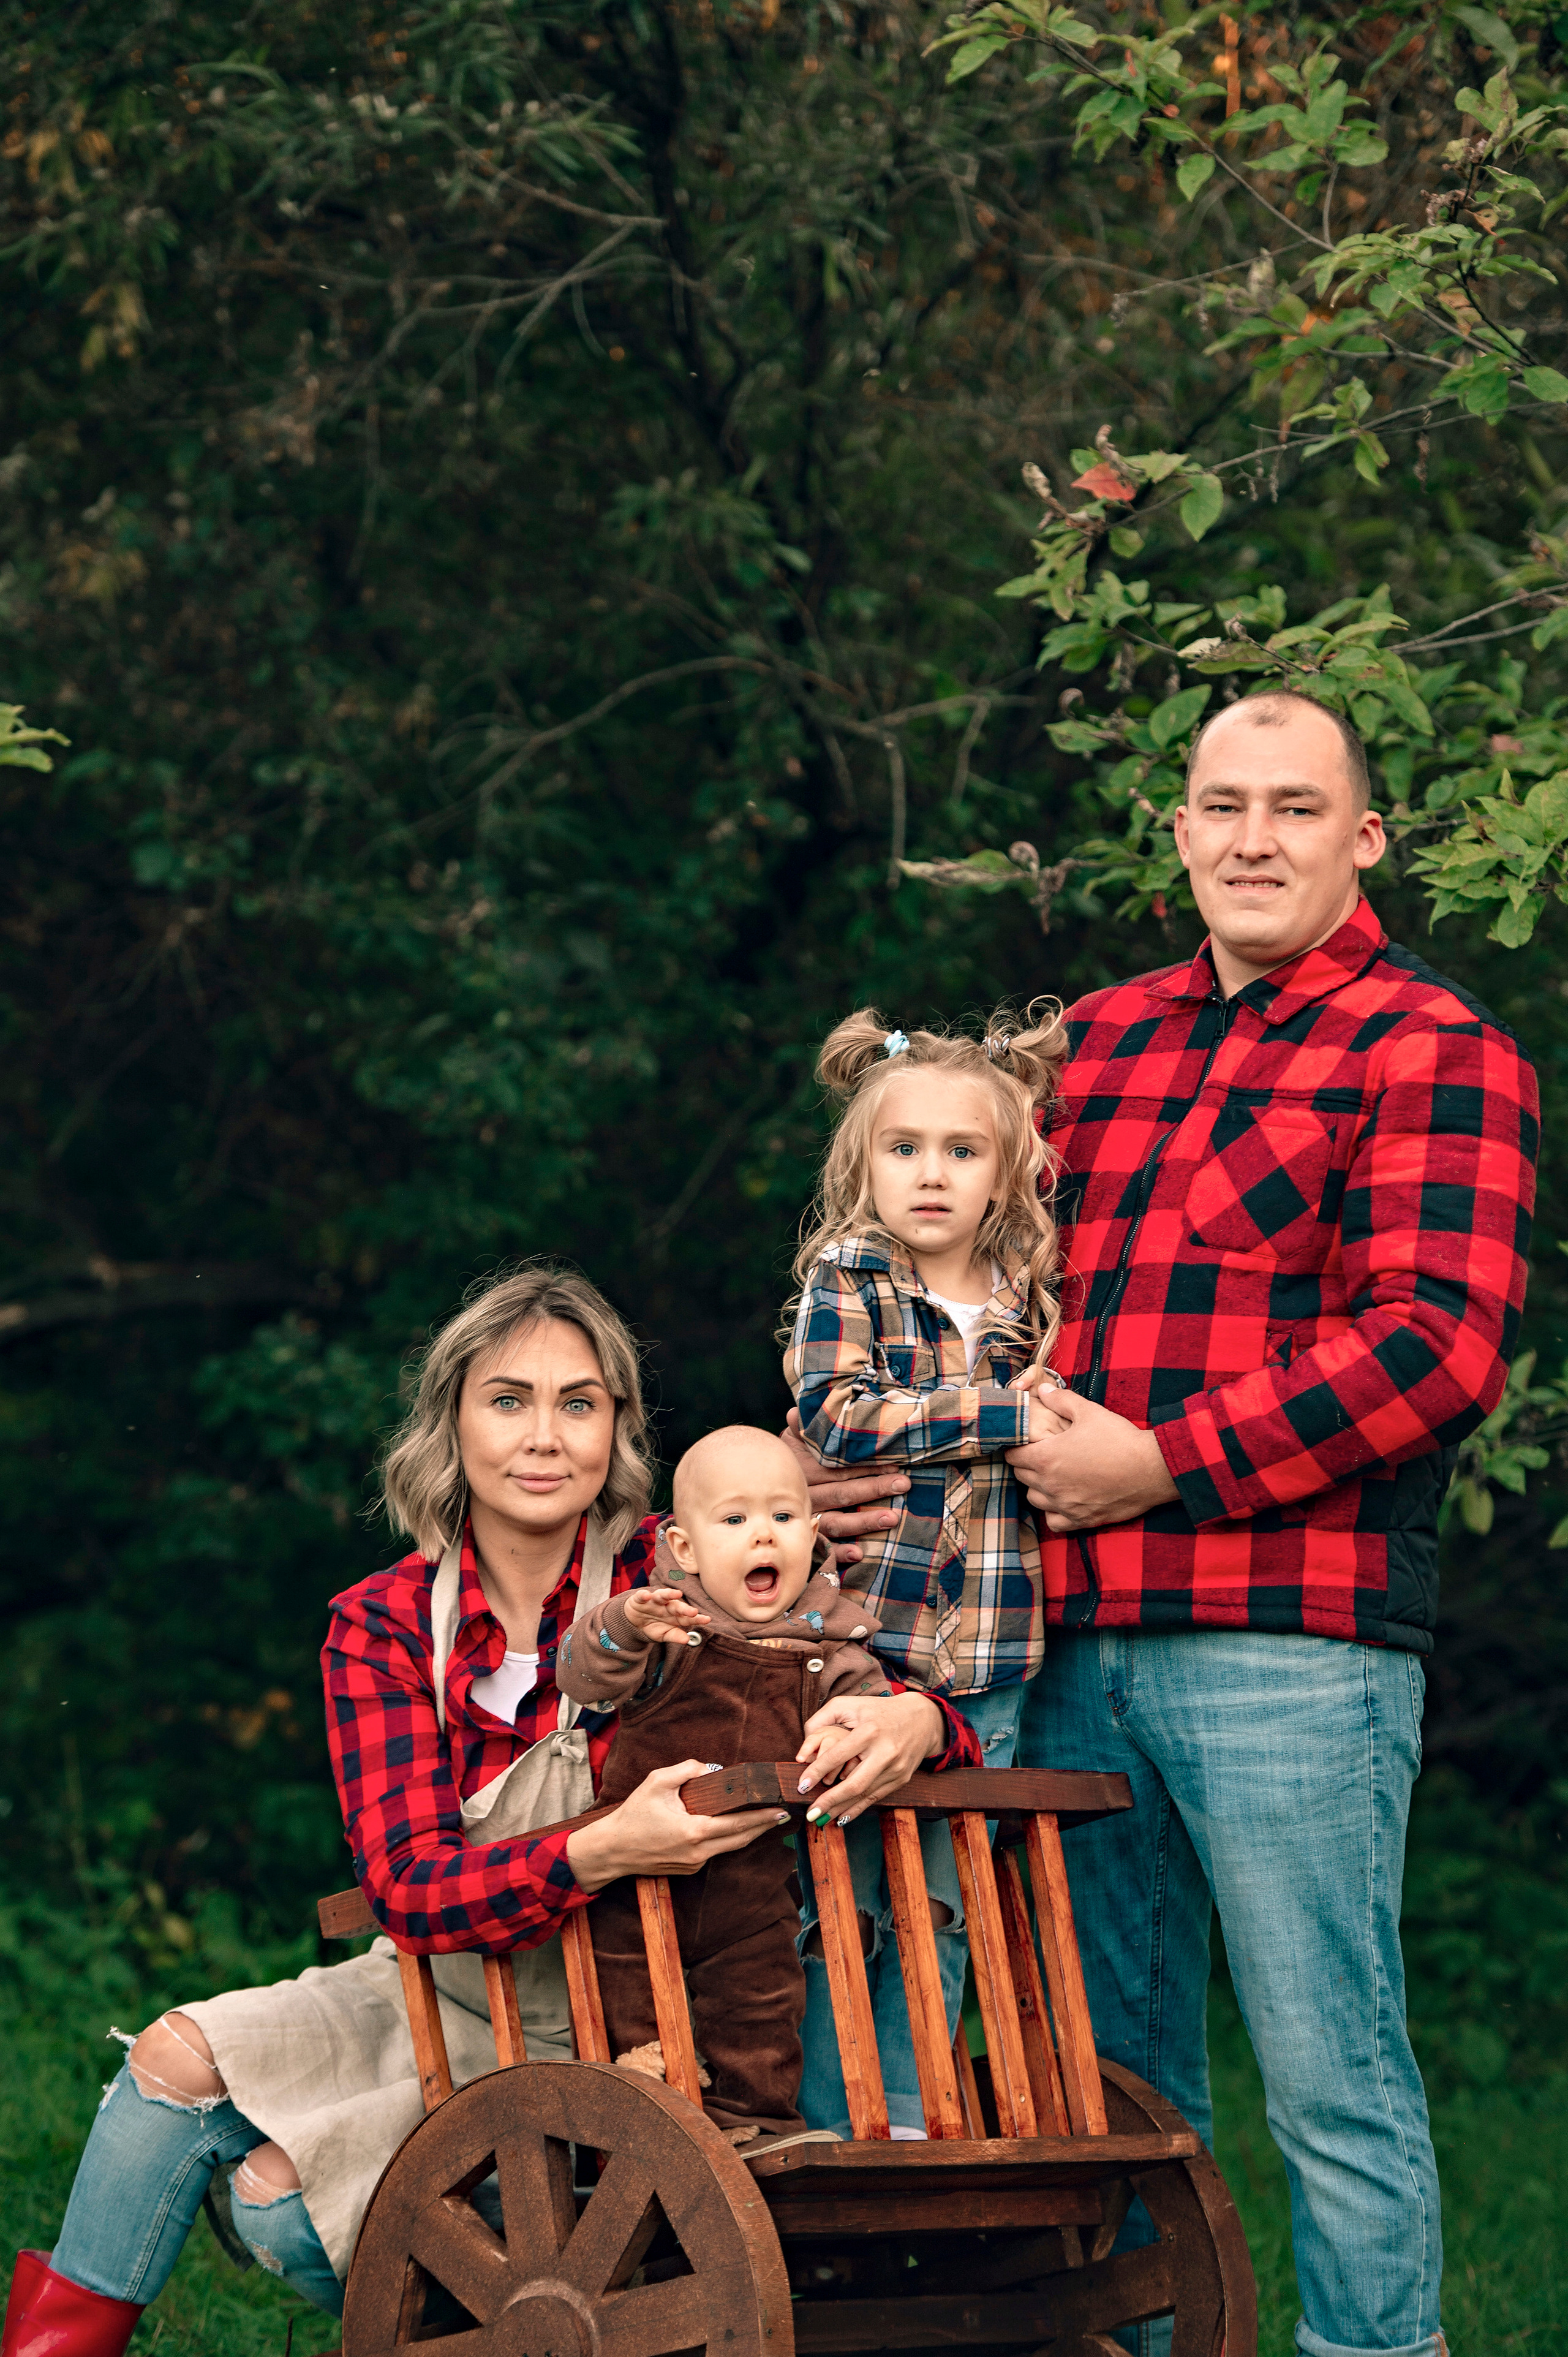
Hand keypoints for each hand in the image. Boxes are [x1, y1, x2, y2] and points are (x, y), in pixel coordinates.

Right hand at [566, 1760, 787, 1891]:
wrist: (612, 1850)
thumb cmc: (632, 1815)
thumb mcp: (656, 1782)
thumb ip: (686, 1769)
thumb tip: (711, 1768)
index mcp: (694, 1831)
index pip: (738, 1824)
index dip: (762, 1817)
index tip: (780, 1809)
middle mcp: (699, 1852)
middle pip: (741, 1839)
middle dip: (763, 1826)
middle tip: (781, 1813)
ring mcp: (693, 1864)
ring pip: (729, 1847)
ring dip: (747, 1833)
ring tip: (763, 1819)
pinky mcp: (687, 1869)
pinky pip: (713, 1852)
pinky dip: (726, 1839)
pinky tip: (730, 1827)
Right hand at [620, 1586, 710, 1644]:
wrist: (633, 1621)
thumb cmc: (653, 1625)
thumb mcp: (663, 1634)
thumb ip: (675, 1636)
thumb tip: (687, 1640)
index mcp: (674, 1615)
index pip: (687, 1617)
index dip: (697, 1618)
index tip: (707, 1620)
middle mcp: (666, 1606)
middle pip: (677, 1606)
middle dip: (685, 1608)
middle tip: (693, 1611)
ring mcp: (654, 1601)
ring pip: (662, 1595)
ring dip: (669, 1594)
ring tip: (677, 1594)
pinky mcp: (640, 1599)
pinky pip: (642, 1596)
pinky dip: (643, 1595)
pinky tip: (647, 1596)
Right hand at [780, 1408, 908, 1560]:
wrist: (760, 1489)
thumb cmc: (787, 1461)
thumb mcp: (790, 1440)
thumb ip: (798, 1426)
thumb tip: (796, 1411)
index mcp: (804, 1470)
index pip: (839, 1468)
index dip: (867, 1466)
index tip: (894, 1463)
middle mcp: (806, 1496)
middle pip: (842, 1493)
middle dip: (875, 1489)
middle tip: (903, 1484)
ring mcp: (806, 1519)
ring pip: (836, 1521)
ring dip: (864, 1521)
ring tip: (892, 1518)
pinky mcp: (807, 1538)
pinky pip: (823, 1548)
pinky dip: (839, 1553)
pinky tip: (859, 1554)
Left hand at [794, 1690, 944, 1826]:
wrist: (922, 1719)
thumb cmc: (878, 1711)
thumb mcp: (850, 1704)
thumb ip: (822, 1718)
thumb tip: (805, 1747)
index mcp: (869, 1731)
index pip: (838, 1755)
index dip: (817, 1771)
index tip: (801, 1785)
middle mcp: (885, 1751)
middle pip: (854, 1784)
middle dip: (830, 1801)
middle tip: (810, 1813)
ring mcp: (895, 1768)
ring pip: (864, 1795)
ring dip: (841, 1809)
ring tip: (820, 1819)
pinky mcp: (901, 1778)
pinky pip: (876, 1798)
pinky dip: (858, 1809)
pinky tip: (842, 1817)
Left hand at [1006, 1391, 1177, 1532]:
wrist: (1152, 1469)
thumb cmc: (1119, 1439)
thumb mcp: (1089, 1411)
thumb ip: (1061, 1400)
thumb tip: (1043, 1390)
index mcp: (1046, 1458)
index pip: (1013, 1456)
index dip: (1016, 1447)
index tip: (1025, 1442)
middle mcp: (1051, 1486)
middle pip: (1022, 1477)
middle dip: (1027, 1465)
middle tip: (1041, 1454)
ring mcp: (1065, 1505)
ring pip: (1035, 1500)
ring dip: (1038, 1488)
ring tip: (1052, 1476)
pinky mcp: (1082, 1520)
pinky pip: (1054, 1522)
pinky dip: (1054, 1512)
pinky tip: (1064, 1500)